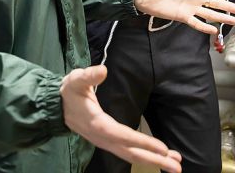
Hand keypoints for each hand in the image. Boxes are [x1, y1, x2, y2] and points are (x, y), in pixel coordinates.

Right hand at [62, 66, 182, 171]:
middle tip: (177, 166)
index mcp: (97, 124)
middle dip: (154, 159)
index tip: (162, 148)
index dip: (142, 142)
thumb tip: (103, 71)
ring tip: (175, 164)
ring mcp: (106, 143)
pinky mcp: (109, 142)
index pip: (123, 136)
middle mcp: (103, 138)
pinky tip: (160, 157)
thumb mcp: (76, 80)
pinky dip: (145, 156)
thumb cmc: (69, 92)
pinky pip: (128, 152)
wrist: (57, 107)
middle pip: (131, 152)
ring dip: (154, 160)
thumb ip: (88, 75)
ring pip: (131, 155)